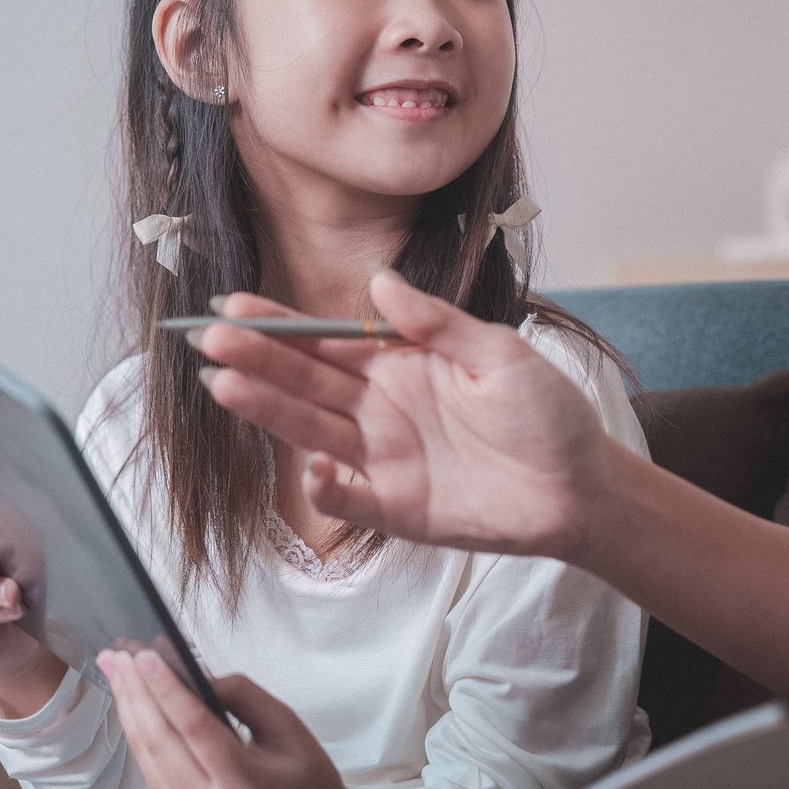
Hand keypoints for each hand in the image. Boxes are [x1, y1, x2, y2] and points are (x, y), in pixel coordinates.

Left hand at [98, 648, 355, 788]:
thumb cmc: (308, 780)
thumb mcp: (289, 728)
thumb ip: (244, 697)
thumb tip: (197, 675)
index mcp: (244, 786)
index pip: (194, 727)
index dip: (167, 688)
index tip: (145, 654)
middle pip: (159, 741)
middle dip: (135, 693)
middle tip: (118, 654)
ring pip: (147, 756)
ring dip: (129, 710)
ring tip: (116, 671)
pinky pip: (151, 771)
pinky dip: (139, 733)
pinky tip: (133, 705)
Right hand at [195, 271, 618, 560]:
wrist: (581, 486)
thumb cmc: (547, 413)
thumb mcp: (500, 353)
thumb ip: (437, 323)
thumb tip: (379, 281)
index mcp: (401, 364)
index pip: (328, 340)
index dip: (281, 325)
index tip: (234, 305)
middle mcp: (381, 408)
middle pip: (306, 381)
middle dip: (257, 360)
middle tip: (207, 339)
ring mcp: (385, 458)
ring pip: (312, 430)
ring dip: (268, 411)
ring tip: (225, 386)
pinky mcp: (397, 507)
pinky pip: (349, 498)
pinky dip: (328, 486)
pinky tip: (313, 465)